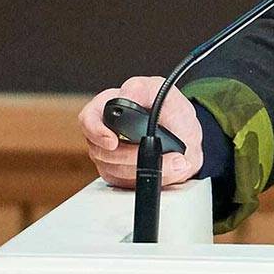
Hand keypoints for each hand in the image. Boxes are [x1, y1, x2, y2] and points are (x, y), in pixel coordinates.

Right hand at [77, 76, 204, 188]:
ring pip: (115, 170)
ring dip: (146, 168)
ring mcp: (109, 156)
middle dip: (132, 156)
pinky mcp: (119, 174)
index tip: (113, 142)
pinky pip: (127, 183)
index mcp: (108, 107)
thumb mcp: (162, 91)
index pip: (88, 120)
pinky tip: (169, 168)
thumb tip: (126, 95)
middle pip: (101, 152)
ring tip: (174, 161)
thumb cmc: (171, 110)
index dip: (97, 132)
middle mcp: (103, 133)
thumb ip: (142, 89)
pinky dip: (151, 176)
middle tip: (159, 153)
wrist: (185, 136)